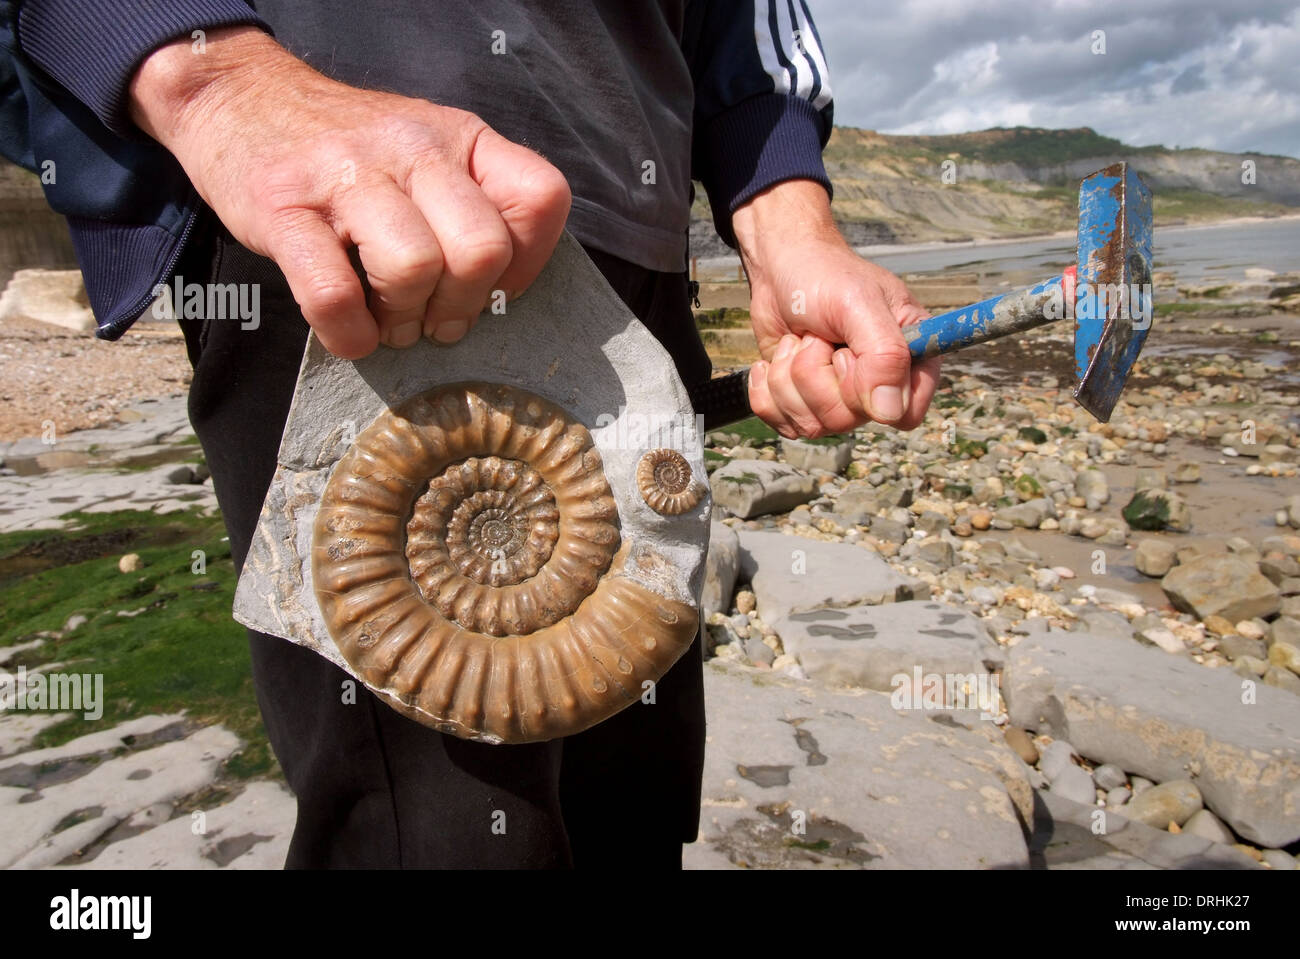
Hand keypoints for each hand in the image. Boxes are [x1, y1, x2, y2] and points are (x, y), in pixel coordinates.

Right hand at [129, 27, 570, 357]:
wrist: (239, 99)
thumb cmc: (349, 155)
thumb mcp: (430, 153)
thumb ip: (476, 205)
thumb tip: (502, 295)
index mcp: (460, 138)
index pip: (540, 199)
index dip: (527, 262)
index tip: (492, 288)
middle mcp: (411, 148)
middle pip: (481, 249)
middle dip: (463, 306)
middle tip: (435, 320)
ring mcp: (346, 176)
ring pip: (414, 269)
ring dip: (405, 321)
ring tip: (390, 323)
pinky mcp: (284, 208)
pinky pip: (333, 293)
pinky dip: (349, 333)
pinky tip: (349, 332)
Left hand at [731, 180, 940, 436]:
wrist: (780, 269)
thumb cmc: (826, 276)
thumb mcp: (859, 304)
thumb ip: (884, 355)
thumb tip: (888, 413)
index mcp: (910, 360)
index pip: (903, 414)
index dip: (869, 390)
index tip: (849, 351)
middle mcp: (878, 386)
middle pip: (847, 420)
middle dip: (816, 373)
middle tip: (818, 336)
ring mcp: (839, 398)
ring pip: (812, 425)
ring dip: (789, 378)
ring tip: (800, 340)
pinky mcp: (804, 404)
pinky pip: (783, 424)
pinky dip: (767, 390)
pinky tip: (775, 360)